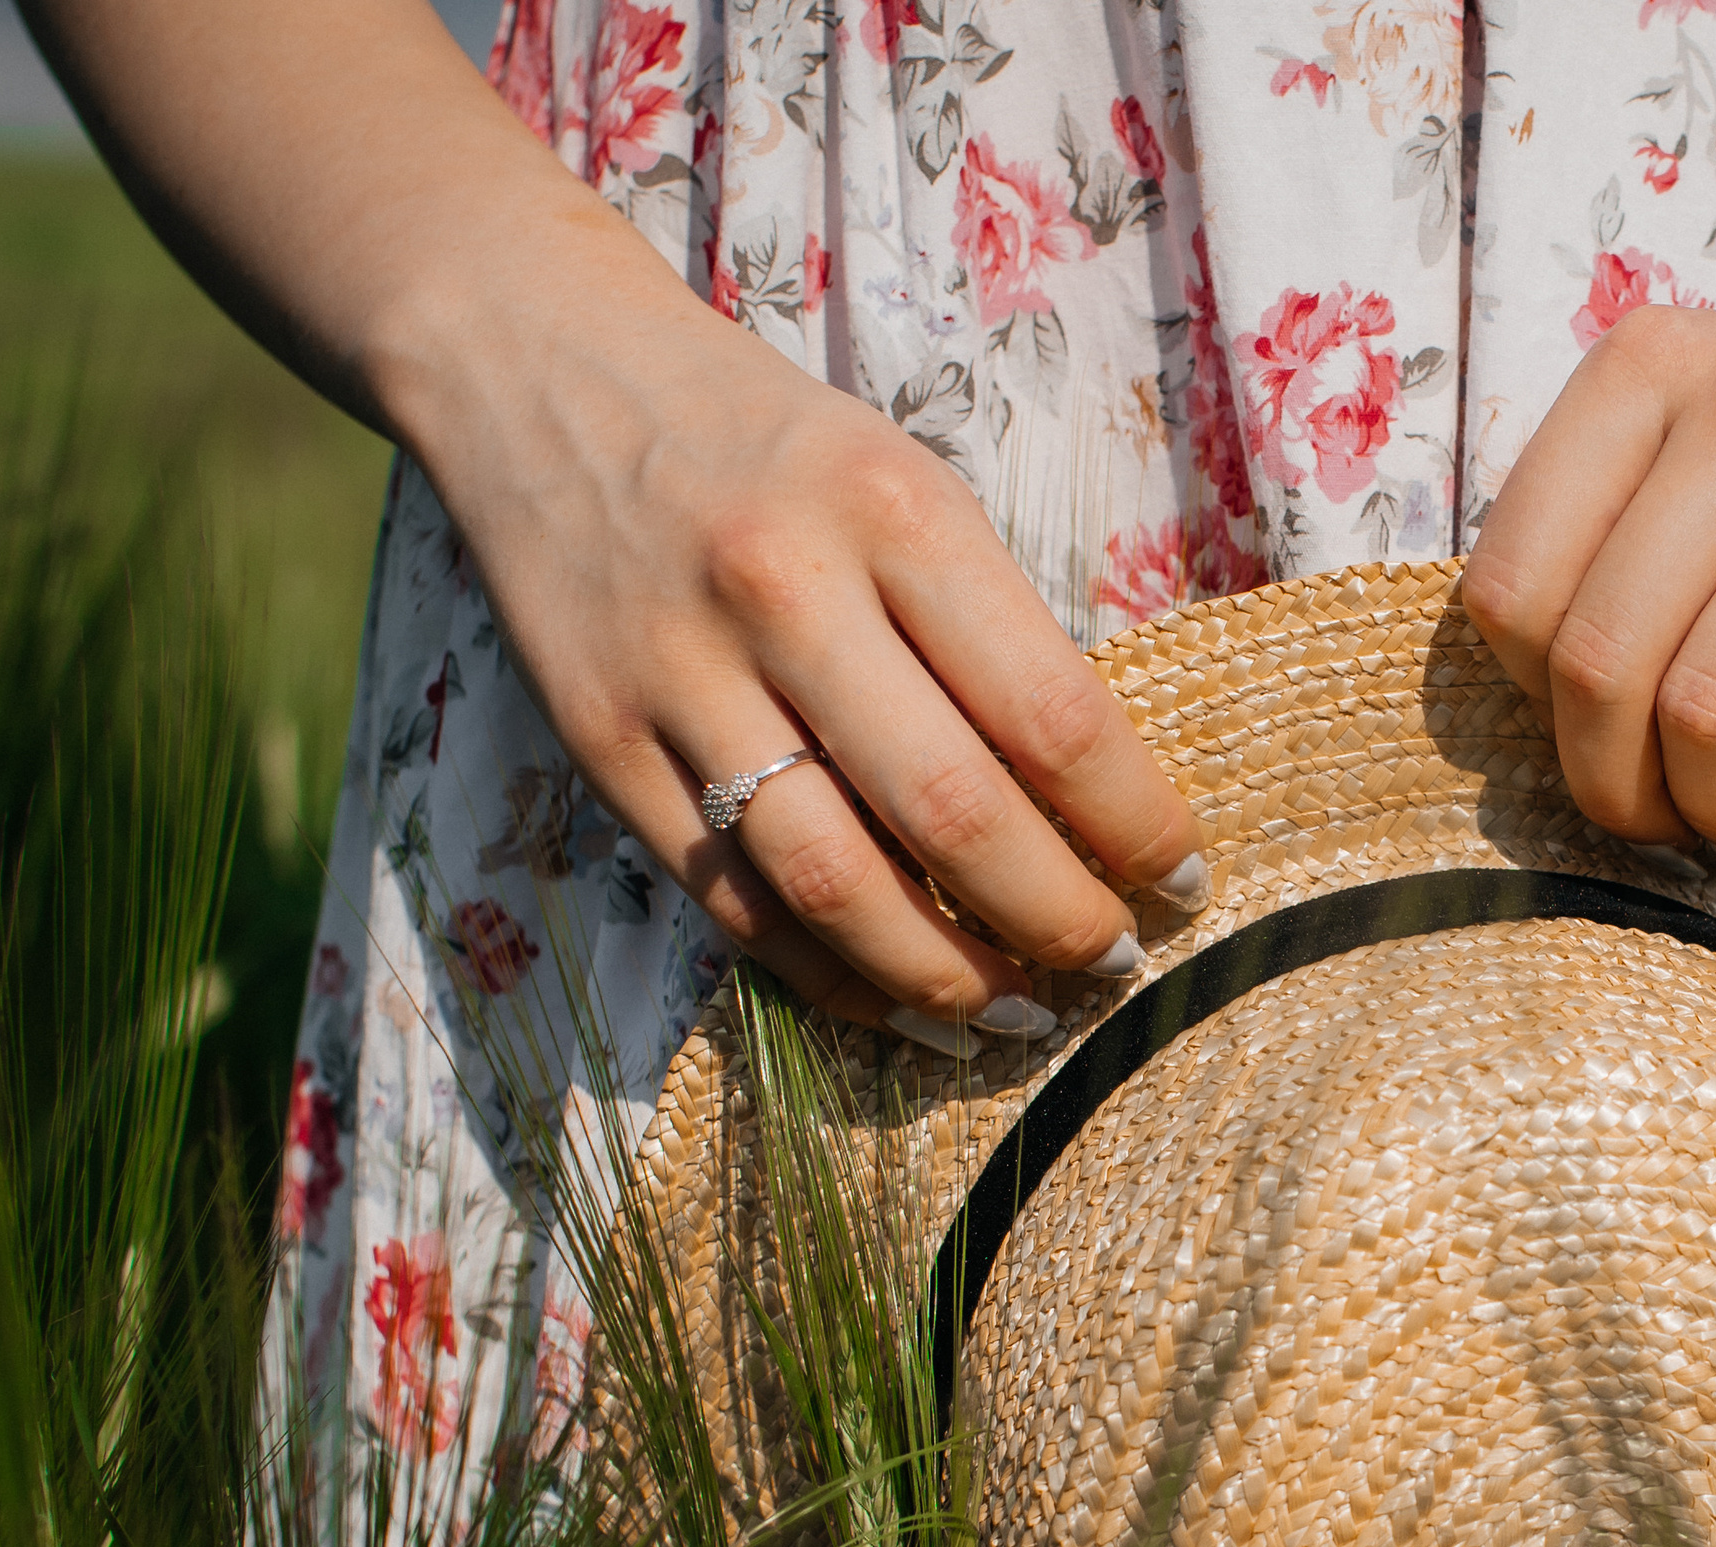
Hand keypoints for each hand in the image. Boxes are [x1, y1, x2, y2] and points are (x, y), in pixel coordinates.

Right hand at [402, 246, 1206, 1047]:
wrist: (535, 361)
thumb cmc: (766, 444)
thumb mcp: (900, 481)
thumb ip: (986, 629)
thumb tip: (1094, 814)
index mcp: (890, 508)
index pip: (1051, 713)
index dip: (1134, 826)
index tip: (1180, 881)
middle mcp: (782, 590)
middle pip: (953, 816)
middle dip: (1056, 921)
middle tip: (1113, 965)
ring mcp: (679, 676)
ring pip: (838, 885)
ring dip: (949, 979)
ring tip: (1022, 1015)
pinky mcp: (601, 747)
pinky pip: (736, 906)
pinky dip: (834, 978)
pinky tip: (906, 1007)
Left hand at [1461, 303, 1715, 859]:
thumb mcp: (1691, 441)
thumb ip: (1599, 537)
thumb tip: (1541, 721)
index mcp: (1647, 369)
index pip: (1512, 588)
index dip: (1530, 702)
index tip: (1592, 727)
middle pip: (1603, 658)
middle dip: (1610, 786)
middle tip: (1653, 819)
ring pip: (1710, 706)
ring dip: (1708, 811)